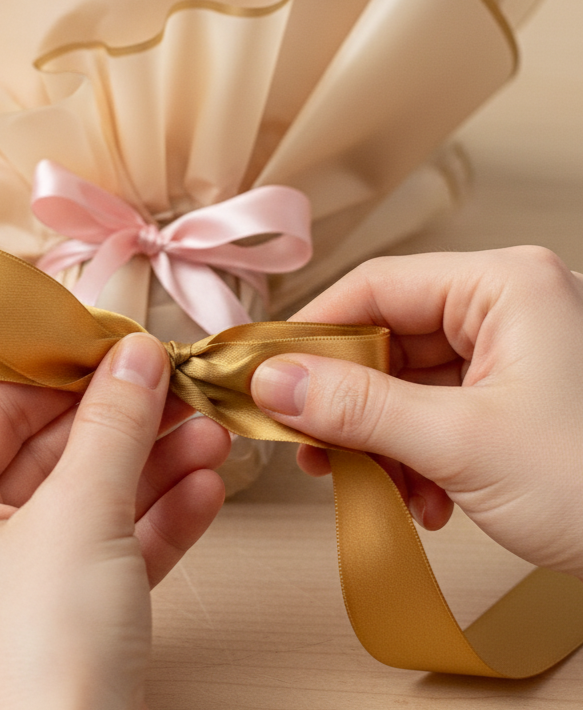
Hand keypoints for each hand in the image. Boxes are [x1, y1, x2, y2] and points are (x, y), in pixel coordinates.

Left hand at [0, 332, 229, 709]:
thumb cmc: (43, 651)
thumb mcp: (82, 514)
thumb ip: (113, 424)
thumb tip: (138, 353)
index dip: (67, 368)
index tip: (128, 344)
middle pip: (51, 451)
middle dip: (128, 424)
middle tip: (183, 388)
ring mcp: (7, 584)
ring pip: (87, 501)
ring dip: (154, 468)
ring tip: (215, 435)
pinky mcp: (57, 620)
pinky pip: (106, 551)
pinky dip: (154, 522)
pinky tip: (207, 491)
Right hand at [251, 246, 582, 578]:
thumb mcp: (462, 445)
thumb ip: (359, 408)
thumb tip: (273, 383)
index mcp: (505, 285)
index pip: (378, 286)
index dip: (314, 332)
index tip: (264, 374)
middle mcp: (510, 305)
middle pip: (391, 335)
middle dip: (350, 401)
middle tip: (310, 445)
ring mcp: (518, 352)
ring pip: (411, 379)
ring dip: (383, 439)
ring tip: (376, 486)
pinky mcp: (520, 396)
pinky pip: (442, 409)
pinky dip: (419, 454)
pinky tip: (425, 500)